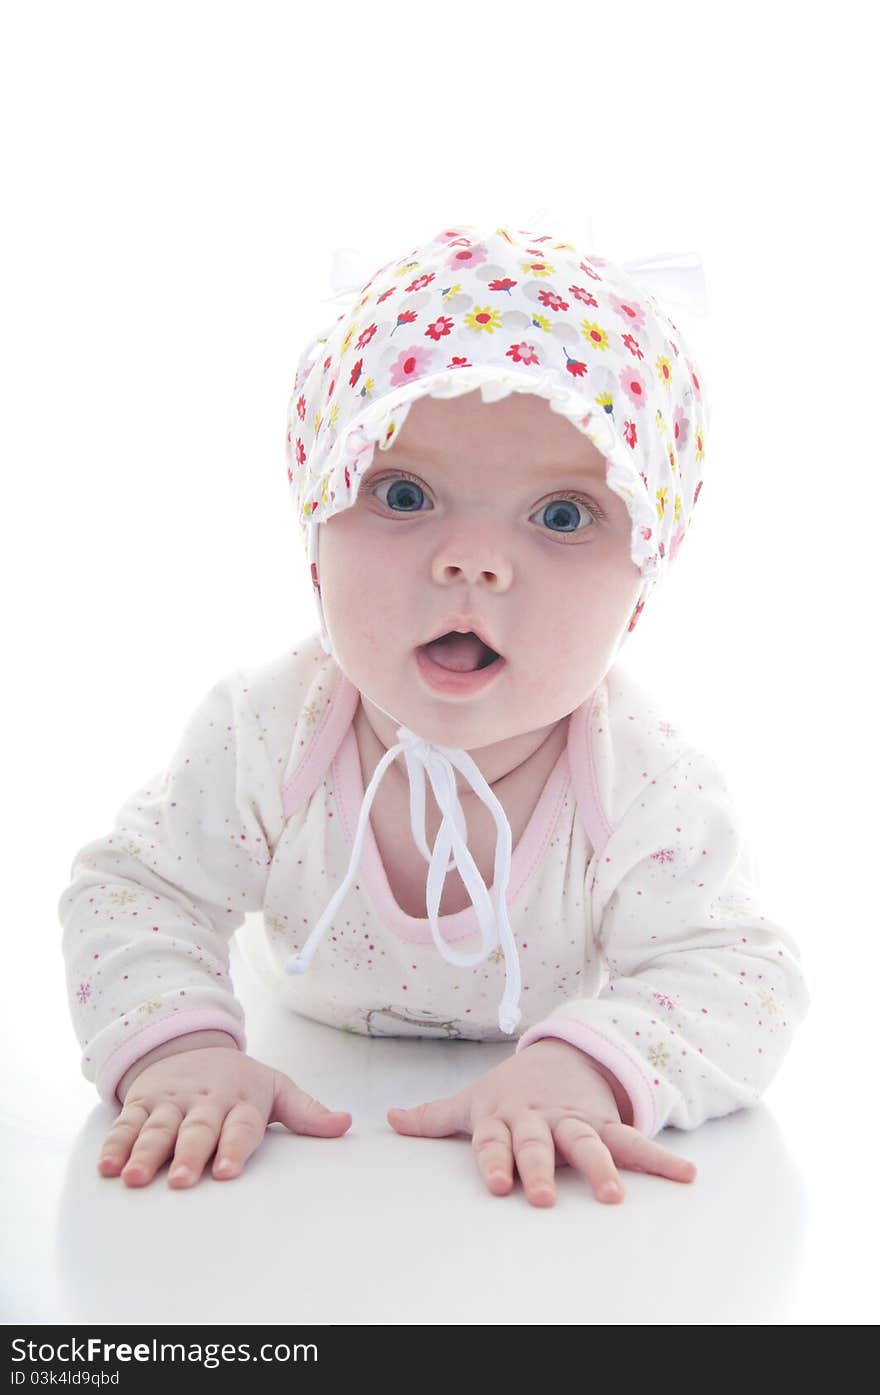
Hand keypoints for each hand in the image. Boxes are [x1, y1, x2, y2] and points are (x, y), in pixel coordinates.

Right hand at [99, 1046, 351, 1188]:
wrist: (191, 1045)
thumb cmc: (240, 1082)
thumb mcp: (276, 1089)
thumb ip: (307, 1112)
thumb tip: (346, 1124)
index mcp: (241, 1100)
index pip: (240, 1125)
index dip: (233, 1147)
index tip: (226, 1171)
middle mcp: (205, 1101)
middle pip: (198, 1129)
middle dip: (190, 1154)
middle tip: (183, 1182)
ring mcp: (171, 1101)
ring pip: (158, 1128)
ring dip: (146, 1153)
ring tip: (136, 1179)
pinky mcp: (143, 1102)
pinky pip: (127, 1124)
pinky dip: (116, 1144)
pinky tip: (108, 1167)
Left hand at [387, 1038, 696, 1206]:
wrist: (560, 1055)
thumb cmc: (509, 1092)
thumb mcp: (470, 1101)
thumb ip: (432, 1117)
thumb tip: (390, 1120)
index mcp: (504, 1117)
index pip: (496, 1142)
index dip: (496, 1161)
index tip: (498, 1185)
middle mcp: (541, 1120)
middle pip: (541, 1145)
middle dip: (543, 1169)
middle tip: (546, 1198)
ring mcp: (575, 1121)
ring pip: (590, 1144)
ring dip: (602, 1169)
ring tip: (615, 1197)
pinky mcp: (606, 1124)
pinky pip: (634, 1141)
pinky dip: (661, 1159)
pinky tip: (687, 1176)